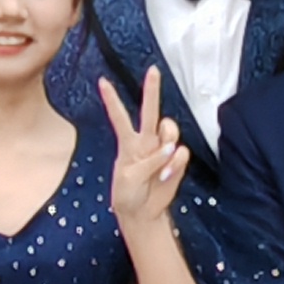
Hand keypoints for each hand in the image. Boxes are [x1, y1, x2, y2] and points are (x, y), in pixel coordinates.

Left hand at [98, 69, 188, 234]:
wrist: (142, 213)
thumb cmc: (128, 194)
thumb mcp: (128, 178)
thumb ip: (148, 161)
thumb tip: (171, 148)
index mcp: (127, 142)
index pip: (119, 116)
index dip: (111, 100)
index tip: (101, 81)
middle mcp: (146, 141)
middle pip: (150, 110)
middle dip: (152, 90)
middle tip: (153, 70)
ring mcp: (163, 149)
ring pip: (170, 128)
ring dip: (168, 140)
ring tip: (161, 162)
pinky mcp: (177, 161)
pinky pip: (181, 153)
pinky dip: (175, 163)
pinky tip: (166, 175)